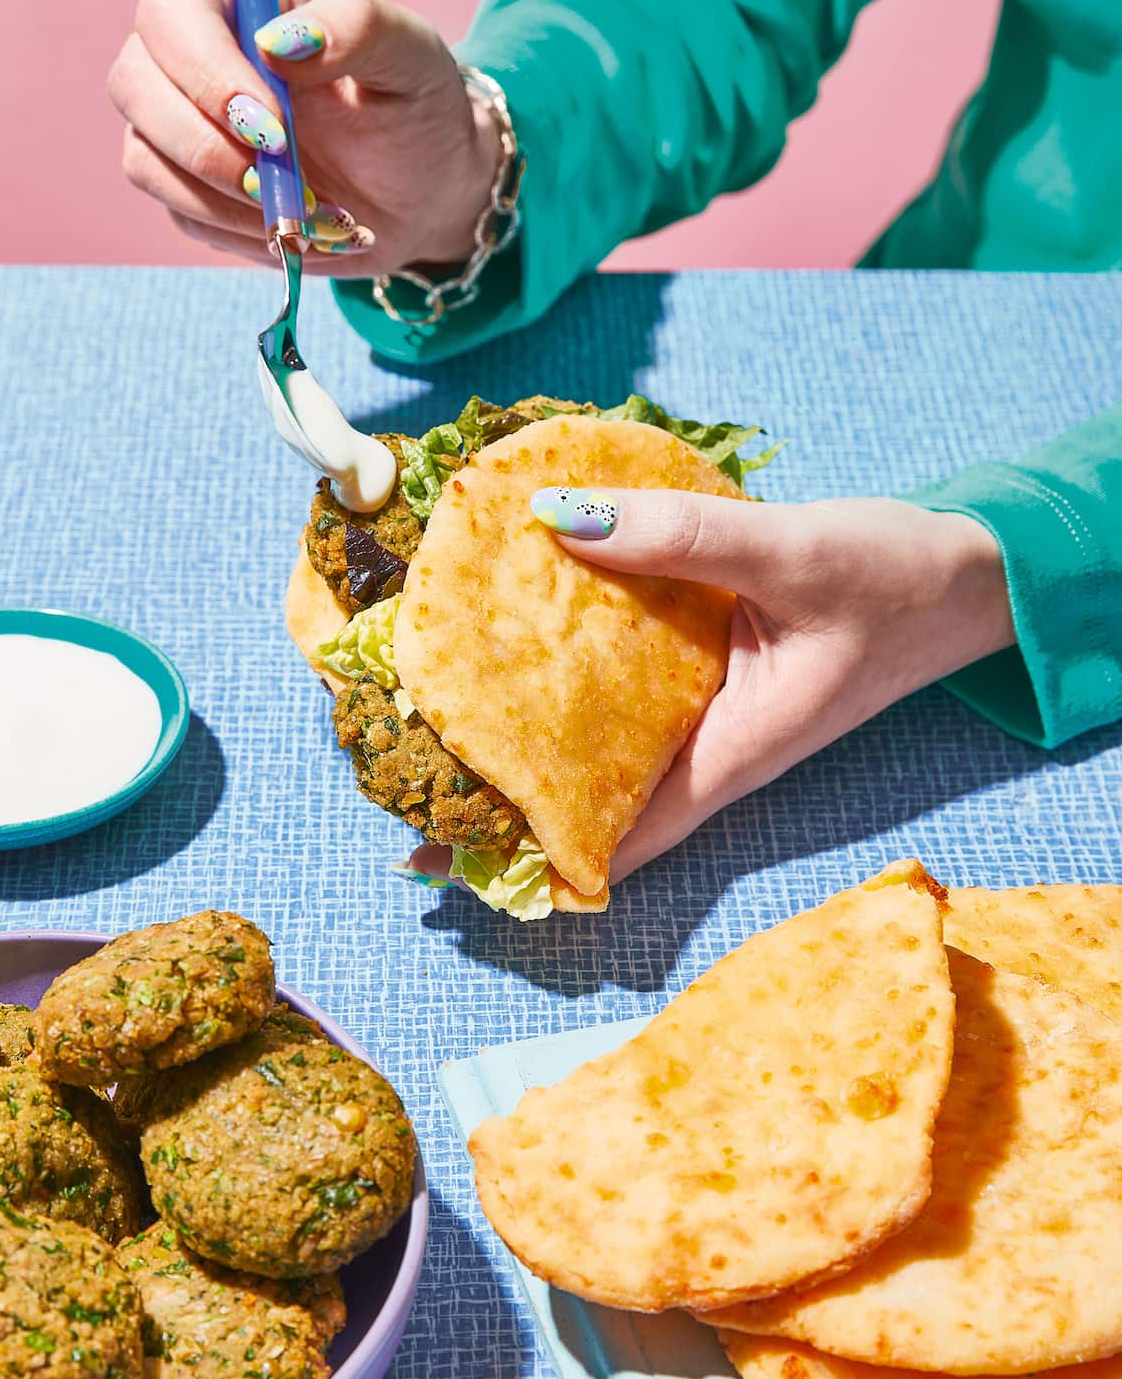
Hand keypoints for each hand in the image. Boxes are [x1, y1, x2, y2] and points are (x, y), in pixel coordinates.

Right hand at [108, 0, 499, 273]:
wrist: (422, 189)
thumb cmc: (413, 106)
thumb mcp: (410, 54)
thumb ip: (355, 26)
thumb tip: (276, 42)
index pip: (171, 17)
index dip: (207, 75)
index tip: (274, 128)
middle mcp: (188, 55)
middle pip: (132, 85)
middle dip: (204, 144)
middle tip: (280, 177)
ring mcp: (178, 125)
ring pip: (144, 159)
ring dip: (221, 196)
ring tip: (304, 207)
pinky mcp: (188, 189)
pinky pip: (180, 212)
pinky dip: (236, 229)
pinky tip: (294, 223)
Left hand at [411, 493, 1014, 884]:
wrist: (971, 575)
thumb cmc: (899, 580)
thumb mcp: (792, 552)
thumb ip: (683, 538)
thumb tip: (558, 519)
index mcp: (727, 759)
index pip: (611, 842)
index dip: (526, 859)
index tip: (440, 853)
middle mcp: (707, 753)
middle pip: (587, 803)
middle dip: (502, 801)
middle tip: (407, 774)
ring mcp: (706, 716)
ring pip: (601, 748)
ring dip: (527, 739)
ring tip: (435, 713)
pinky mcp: (709, 674)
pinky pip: (626, 691)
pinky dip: (572, 677)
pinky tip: (524, 641)